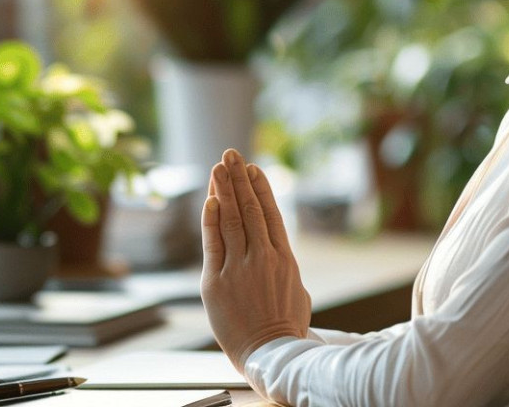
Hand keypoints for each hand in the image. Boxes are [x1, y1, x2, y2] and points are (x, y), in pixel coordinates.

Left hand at [200, 148, 311, 370]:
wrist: (272, 354)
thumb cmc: (287, 327)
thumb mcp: (297, 290)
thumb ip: (284, 266)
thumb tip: (278, 253)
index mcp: (285, 258)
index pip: (271, 214)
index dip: (261, 188)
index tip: (253, 168)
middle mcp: (263, 257)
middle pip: (250, 210)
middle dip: (239, 179)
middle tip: (231, 154)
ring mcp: (239, 268)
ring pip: (231, 220)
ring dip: (224, 190)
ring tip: (218, 167)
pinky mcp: (216, 282)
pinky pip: (213, 244)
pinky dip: (211, 220)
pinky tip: (210, 200)